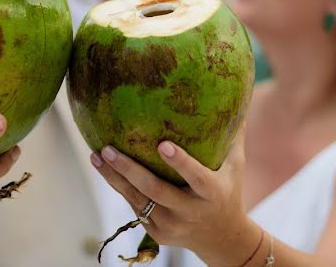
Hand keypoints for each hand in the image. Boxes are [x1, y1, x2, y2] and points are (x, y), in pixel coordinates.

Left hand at [91, 131, 260, 265]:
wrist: (222, 239)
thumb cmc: (229, 191)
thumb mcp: (236, 166)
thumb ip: (234, 135)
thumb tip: (239, 98)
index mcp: (212, 193)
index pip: (196, 178)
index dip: (180, 163)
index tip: (162, 144)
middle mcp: (190, 211)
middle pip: (155, 191)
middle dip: (129, 170)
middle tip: (108, 148)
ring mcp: (172, 224)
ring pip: (138, 200)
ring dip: (114, 178)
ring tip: (97, 156)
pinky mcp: (158, 233)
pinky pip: (136, 208)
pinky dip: (120, 188)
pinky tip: (104, 169)